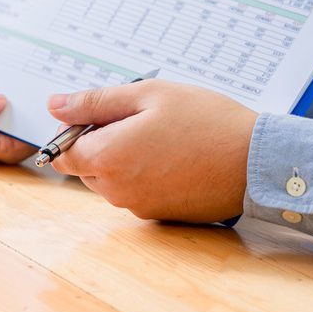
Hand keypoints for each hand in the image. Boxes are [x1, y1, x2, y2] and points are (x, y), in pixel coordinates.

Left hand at [46, 80, 258, 221]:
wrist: (258, 162)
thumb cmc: (206, 122)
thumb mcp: (147, 95)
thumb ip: (94, 102)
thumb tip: (54, 105)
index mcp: (107, 159)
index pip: (61, 153)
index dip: (71, 131)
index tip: (97, 115)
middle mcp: (116, 191)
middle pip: (84, 167)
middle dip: (99, 143)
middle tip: (138, 119)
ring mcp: (137, 207)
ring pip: (110, 180)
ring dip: (122, 159)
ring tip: (161, 136)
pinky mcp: (159, 216)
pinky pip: (135, 192)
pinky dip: (144, 175)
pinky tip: (174, 156)